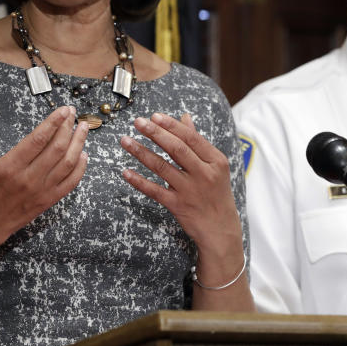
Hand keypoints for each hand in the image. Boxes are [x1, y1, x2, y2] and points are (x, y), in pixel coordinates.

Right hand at [0, 106, 88, 252]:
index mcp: (8, 167)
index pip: (38, 139)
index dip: (53, 122)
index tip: (64, 110)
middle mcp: (27, 179)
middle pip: (56, 148)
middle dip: (68, 128)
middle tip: (74, 113)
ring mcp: (40, 191)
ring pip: (67, 164)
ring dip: (78, 144)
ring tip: (84, 128)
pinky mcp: (47, 202)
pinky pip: (70, 183)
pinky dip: (80, 168)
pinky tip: (83, 154)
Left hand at [120, 112, 241, 254]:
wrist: (220, 229)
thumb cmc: (216, 193)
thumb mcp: (215, 166)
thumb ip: (198, 141)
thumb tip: (185, 117)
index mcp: (215, 161)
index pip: (191, 138)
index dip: (171, 126)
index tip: (154, 116)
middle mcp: (204, 174)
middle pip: (176, 149)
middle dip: (155, 133)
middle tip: (137, 122)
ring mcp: (190, 190)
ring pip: (162, 167)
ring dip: (141, 152)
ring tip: (125, 141)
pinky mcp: (178, 206)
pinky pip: (154, 191)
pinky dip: (139, 181)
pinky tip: (125, 172)